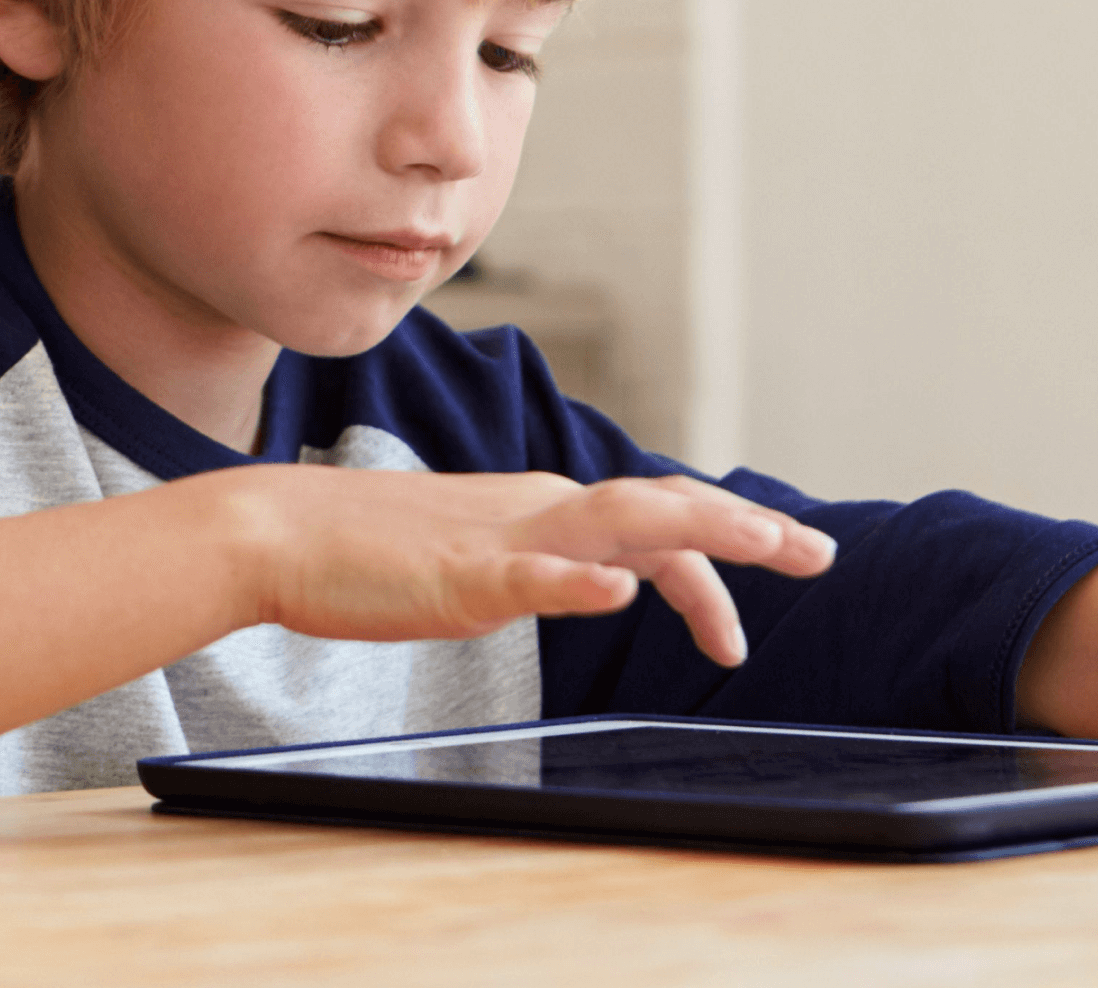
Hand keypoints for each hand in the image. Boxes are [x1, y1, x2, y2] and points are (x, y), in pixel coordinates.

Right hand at [205, 465, 835, 666]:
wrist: (278, 532)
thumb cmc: (371, 551)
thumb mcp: (482, 556)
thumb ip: (548, 561)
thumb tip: (610, 574)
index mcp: (549, 506)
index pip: (660, 520)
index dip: (728, 547)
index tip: (784, 570)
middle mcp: (542, 508)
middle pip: (667, 507)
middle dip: (749, 531)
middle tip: (819, 556)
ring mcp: (505, 538)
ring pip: (622, 521)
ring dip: (700, 535)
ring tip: (764, 546)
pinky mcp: (461, 576)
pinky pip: (531, 574)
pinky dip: (580, 579)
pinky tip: (621, 590)